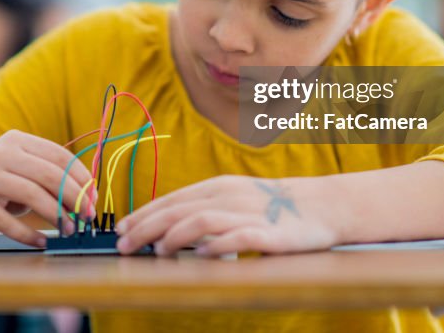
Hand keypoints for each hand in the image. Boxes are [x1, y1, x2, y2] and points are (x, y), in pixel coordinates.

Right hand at [0, 130, 93, 246]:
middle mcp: (0, 153)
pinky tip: (41, 242)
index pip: (59, 156)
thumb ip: (54, 179)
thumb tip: (90, 198)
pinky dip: (28, 234)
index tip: (94, 199)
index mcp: (17, 140)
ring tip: (70, 230)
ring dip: (56, 215)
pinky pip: (6, 221)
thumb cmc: (4, 186)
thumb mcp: (28, 174)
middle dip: (74, 197)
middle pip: (48, 174)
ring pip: (31, 194)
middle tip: (86, 217)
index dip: (81, 179)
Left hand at [114, 175, 338, 256]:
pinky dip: (218, 245)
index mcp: (217, 187)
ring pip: (202, 220)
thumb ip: (204, 209)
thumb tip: (166, 229)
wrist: (322, 205)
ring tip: (157, 252)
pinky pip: (239, 236)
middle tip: (125, 245)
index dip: (144, 214)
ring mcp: (247, 213)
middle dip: (147, 228)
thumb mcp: (234, 198)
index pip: (172, 200)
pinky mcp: (268, 233)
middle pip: (178, 210)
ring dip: (174, 236)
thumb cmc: (273, 206)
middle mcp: (228, 196)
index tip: (121, 230)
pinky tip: (202, 255)